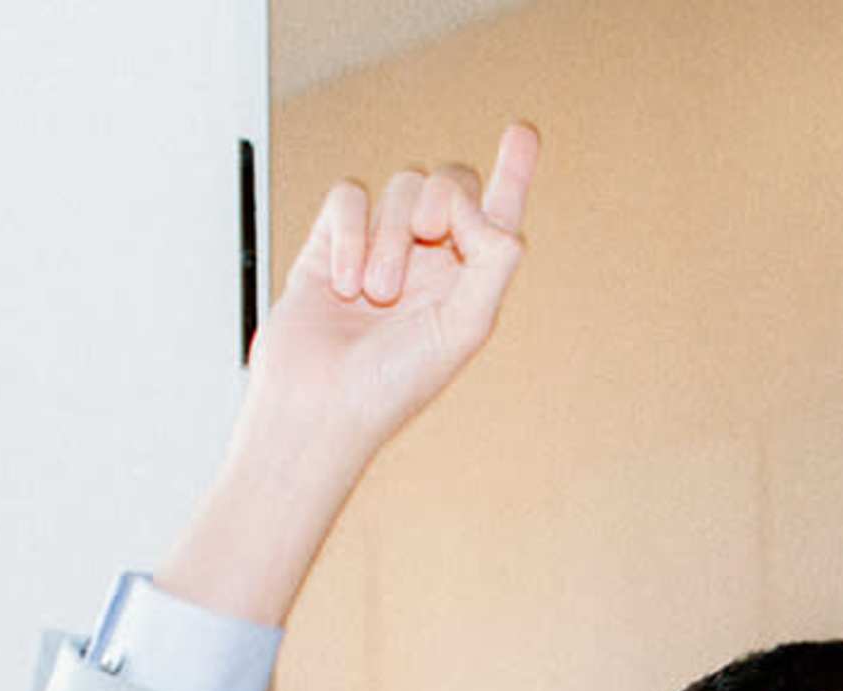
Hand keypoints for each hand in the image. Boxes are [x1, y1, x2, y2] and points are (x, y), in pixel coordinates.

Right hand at [251, 123, 542, 464]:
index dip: (513, 171)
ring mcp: (381, 247)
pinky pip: (349, 196)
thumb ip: (493, 263)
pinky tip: (346, 283)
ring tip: (379, 295)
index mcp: (470, 280)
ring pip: (401, 186)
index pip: (499, 213)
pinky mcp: (331, 241)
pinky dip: (350, 232)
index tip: (523, 132)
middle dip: (445, 201)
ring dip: (392, 237)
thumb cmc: (393, 385)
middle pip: (450, 182)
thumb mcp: (464, 328)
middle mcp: (431, 260)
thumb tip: (485, 213)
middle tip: (435, 240)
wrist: (319, 406)